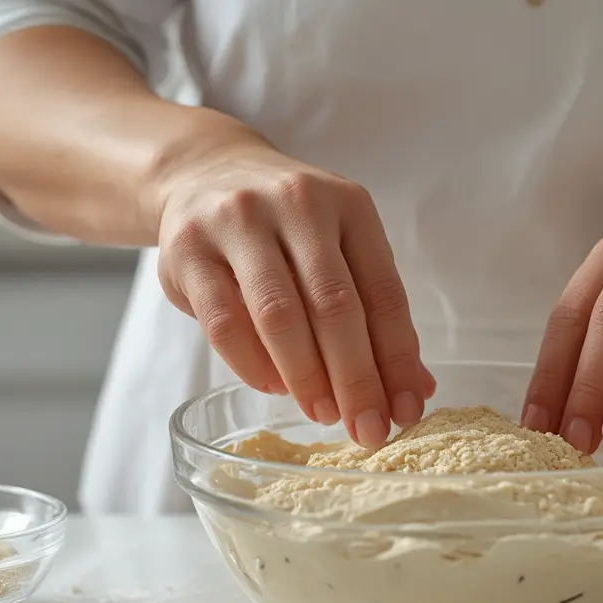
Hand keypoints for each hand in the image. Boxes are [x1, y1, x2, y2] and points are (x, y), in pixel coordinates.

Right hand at [155, 132, 433, 447]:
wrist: (204, 173)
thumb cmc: (286, 226)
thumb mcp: (340, 249)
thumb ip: (375, 315)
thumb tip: (414, 392)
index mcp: (349, 206)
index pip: (384, 293)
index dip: (399, 359)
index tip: (407, 410)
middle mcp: (296, 205)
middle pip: (335, 306)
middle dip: (356, 378)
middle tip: (368, 429)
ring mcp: (238, 223)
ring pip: (280, 315)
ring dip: (307, 377)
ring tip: (324, 414)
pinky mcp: (188, 250)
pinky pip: (224, 323)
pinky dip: (254, 365)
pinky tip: (275, 388)